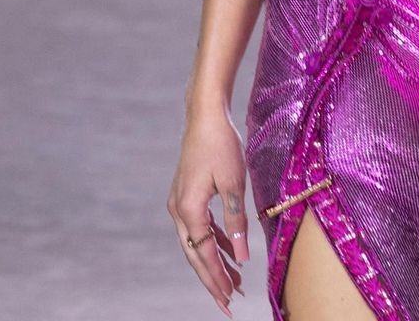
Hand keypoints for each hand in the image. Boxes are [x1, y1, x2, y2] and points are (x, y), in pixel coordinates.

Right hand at [167, 108, 247, 316]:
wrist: (204, 117)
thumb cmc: (221, 146)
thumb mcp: (234, 184)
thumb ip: (236, 223)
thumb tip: (240, 258)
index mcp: (189, 209)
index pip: (203, 254)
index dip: (217, 279)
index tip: (229, 300)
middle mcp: (178, 209)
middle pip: (194, 255)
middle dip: (211, 280)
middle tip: (228, 304)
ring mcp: (179, 202)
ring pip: (195, 243)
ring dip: (213, 263)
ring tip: (234, 283)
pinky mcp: (186, 196)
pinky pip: (198, 227)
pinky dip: (212, 243)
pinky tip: (227, 253)